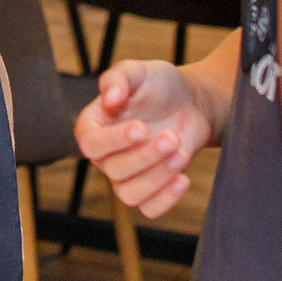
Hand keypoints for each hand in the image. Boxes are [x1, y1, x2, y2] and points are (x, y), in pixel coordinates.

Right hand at [74, 60, 216, 218]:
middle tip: (172, 137)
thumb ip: (119, 78)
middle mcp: (105, 155)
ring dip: (158, 177)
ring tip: (182, 153)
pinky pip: (149, 209)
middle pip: (114, 170)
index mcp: (94, 126)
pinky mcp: (150, 190)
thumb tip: (110, 99)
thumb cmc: (159, 85)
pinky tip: (184, 179)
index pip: (91, 143)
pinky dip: (166, 199)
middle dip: (146, 156)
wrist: (191, 103)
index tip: (142, 128)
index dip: (114, 141)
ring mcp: (126, 176)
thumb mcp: (138, 71)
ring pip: (129, 194)